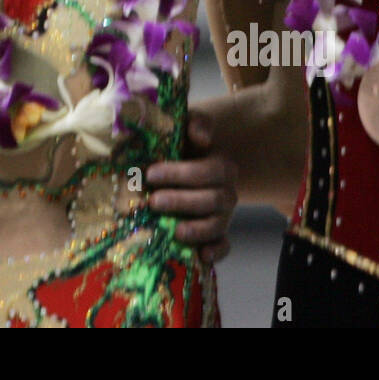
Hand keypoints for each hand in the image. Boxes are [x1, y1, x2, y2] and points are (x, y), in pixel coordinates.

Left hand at [145, 110, 236, 261]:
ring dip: (197, 229)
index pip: (210, 171)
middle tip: (153, 201)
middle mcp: (227, 192)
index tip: (151, 173)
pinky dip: (216, 252)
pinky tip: (201, 256)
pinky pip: (224, 247)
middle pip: (213, 200)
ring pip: (218, 225)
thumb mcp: (185, 128)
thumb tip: (202, 135)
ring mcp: (223, 216)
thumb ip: (195, 123)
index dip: (182, 173)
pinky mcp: (218, 236)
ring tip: (174, 231)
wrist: (186, 167)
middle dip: (182, 201)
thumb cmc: (182, 147)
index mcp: (222, 166)